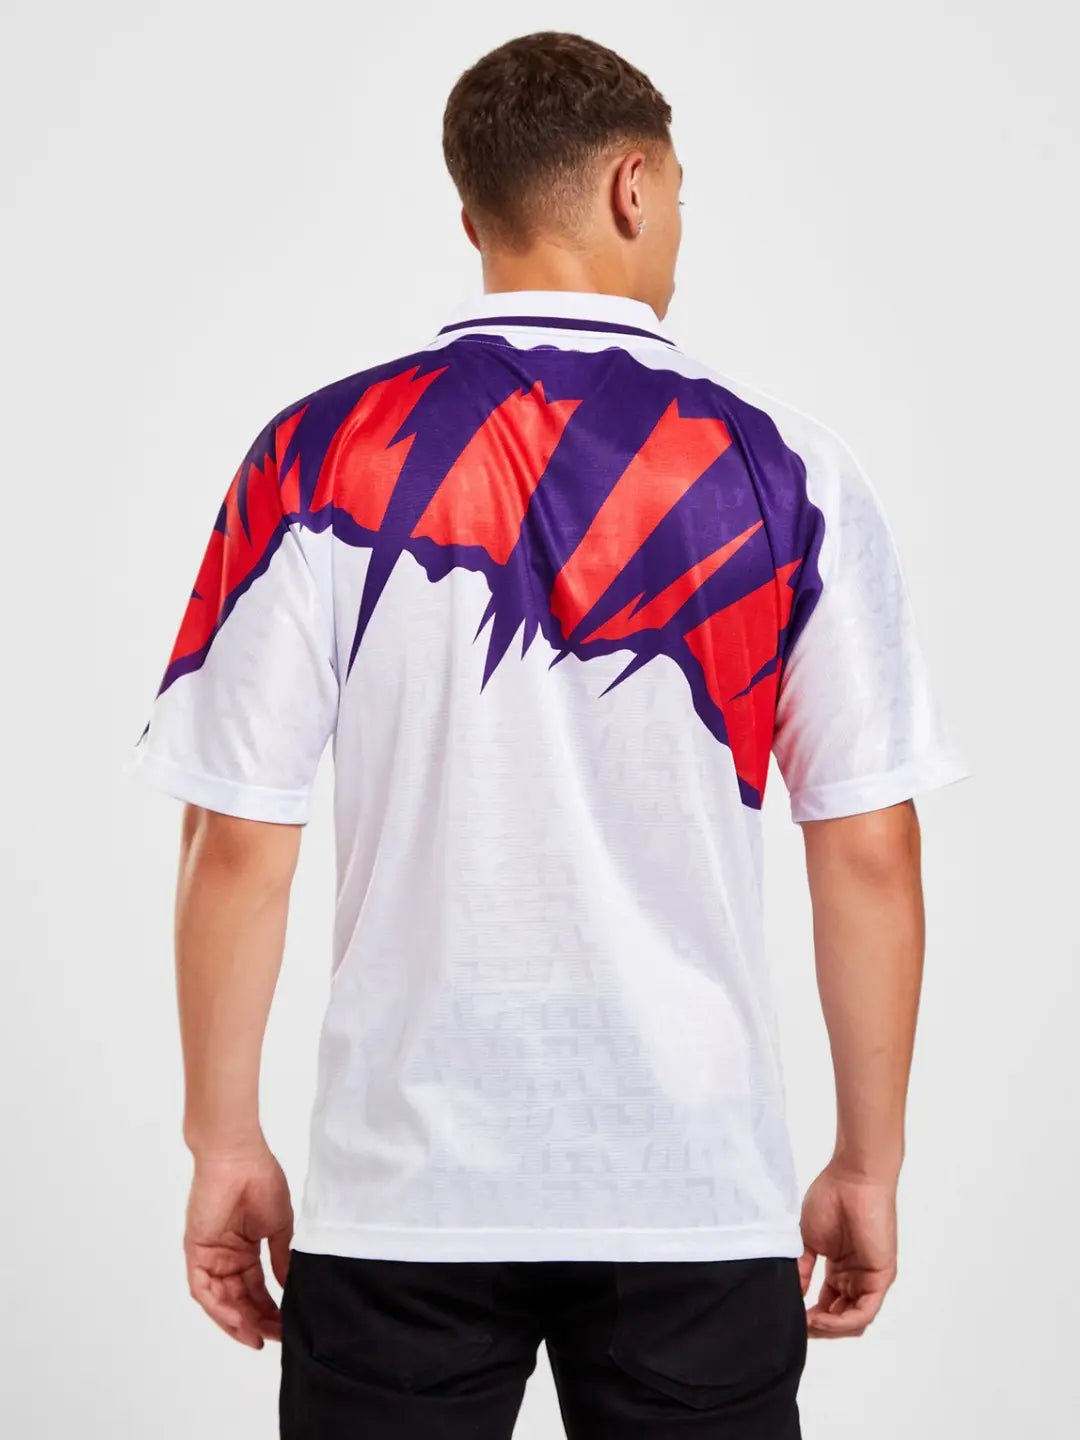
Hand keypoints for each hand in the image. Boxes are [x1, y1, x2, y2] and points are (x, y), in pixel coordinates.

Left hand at [184, 1145, 292, 1348]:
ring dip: (238, 1321)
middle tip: (275, 1337)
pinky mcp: (195, 1252)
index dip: (270, 1310)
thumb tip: (288, 1288)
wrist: (239, 1157)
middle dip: (256, 1321)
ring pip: (220, 1300)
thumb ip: (280, 1259)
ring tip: (257, 1337)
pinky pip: (204, 1290)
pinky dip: (219, 1308)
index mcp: (244, 1249)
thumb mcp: (279, 1226)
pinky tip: (238, 1320)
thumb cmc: (261, 1181)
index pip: (256, 1289)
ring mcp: (209, 1256)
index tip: (287, 1325)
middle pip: (238, 1299)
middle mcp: (225, 1257)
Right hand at [797, 1161, 897, 1338]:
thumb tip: (792, 1296)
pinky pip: (864, 1312)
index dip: (809, 1317)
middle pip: (840, 1318)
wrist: (852, 1179)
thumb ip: (802, 1269)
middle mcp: (856, 1278)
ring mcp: (869, 1279)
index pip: (828, 1306)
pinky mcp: (881, 1278)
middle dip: (818, 1327)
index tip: (789, 1317)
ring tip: (807, 1323)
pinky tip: (821, 1318)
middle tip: (797, 1326)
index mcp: (841, 1270)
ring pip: (853, 1321)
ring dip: (829, 1328)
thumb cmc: (830, 1199)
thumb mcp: (808, 1240)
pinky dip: (842, 1321)